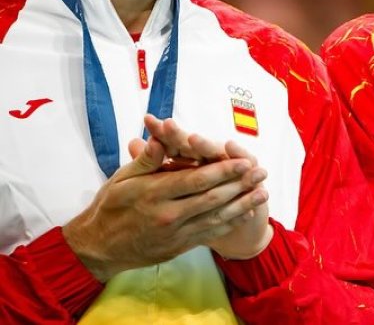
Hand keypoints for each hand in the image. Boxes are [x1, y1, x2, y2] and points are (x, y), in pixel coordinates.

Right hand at [62, 136, 266, 281]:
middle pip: (212, 198)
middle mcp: (167, 214)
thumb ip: (147, 160)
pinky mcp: (179, 246)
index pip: (196, 180)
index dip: (223, 170)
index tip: (244, 159)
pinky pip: (209, 233)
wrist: (98, 248)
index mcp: (153, 194)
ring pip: (216, 217)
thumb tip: (162, 138)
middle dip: (240, 184)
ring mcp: (175, 233)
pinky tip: (245, 212)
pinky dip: (229, 223)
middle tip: (261, 171)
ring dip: (242, 203)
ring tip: (263, 191)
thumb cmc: (110, 207)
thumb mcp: (122, 179)